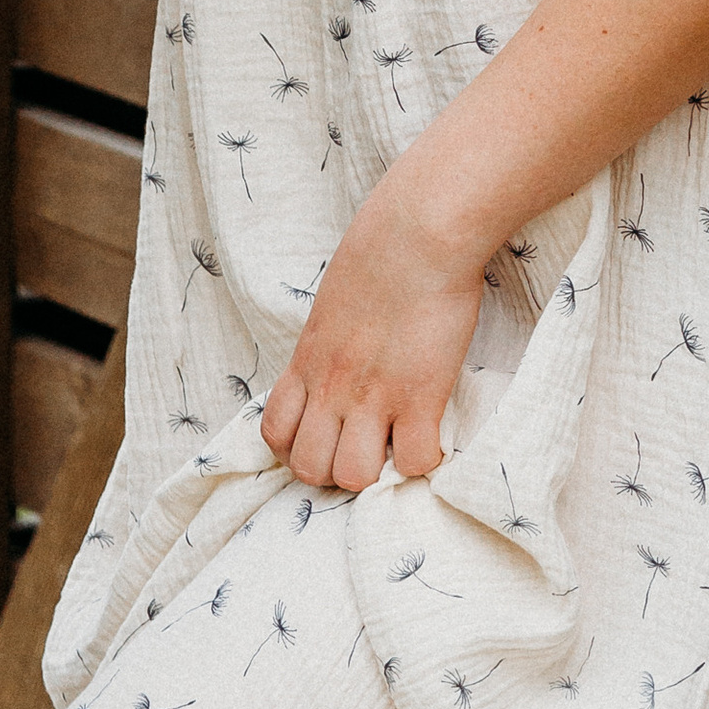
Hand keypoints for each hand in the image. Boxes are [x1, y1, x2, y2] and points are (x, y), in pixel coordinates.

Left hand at [260, 172, 483, 490]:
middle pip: (308, 468)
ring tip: (396, 445)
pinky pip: (414, 462)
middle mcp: (331, 386)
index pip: (275, 433)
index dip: (297, 447)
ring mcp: (373, 395)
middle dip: (333, 470)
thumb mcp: (334, 301)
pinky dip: (425, 459)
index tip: (327, 436)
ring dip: (376, 472)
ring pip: (352, 477)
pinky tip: (433, 434)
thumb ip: (331, 338)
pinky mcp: (420, 396)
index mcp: (307, 359)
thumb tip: (345, 354)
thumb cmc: (381, 249)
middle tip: (363, 448)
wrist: (419, 232)